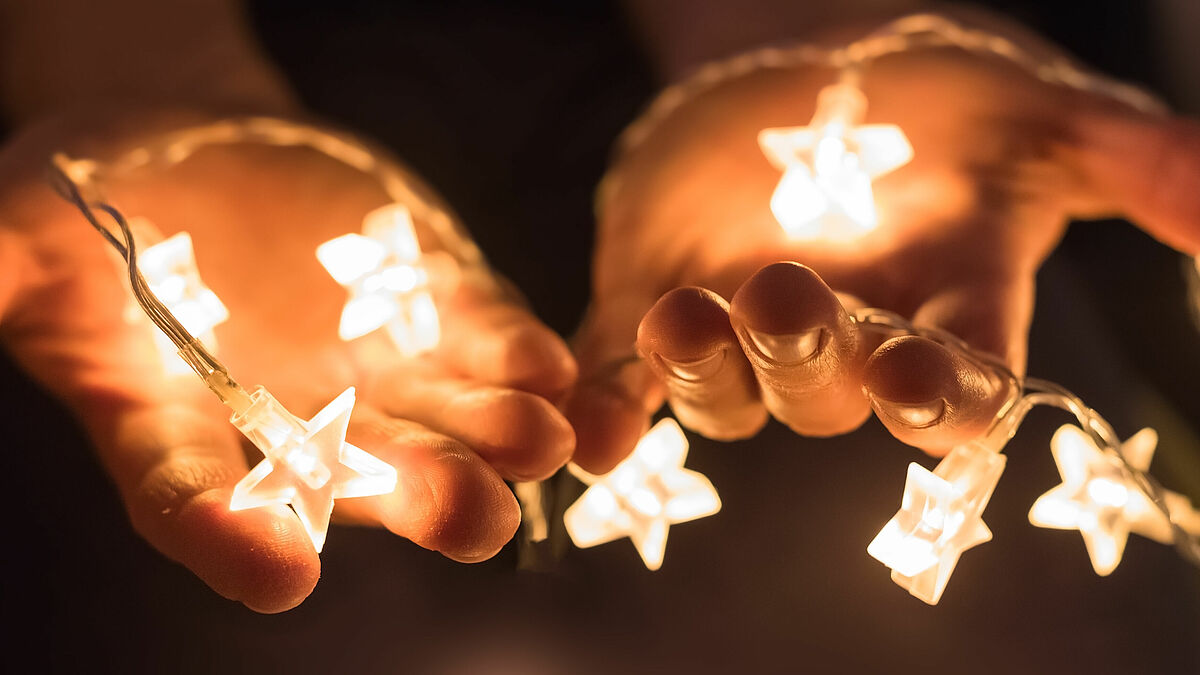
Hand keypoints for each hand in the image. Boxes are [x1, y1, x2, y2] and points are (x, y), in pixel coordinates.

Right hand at [0, 108, 576, 611]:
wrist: (191, 149)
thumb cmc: (89, 203)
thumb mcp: (24, 236)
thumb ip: (5, 279)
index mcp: (178, 426)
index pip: (199, 499)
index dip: (234, 539)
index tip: (280, 575)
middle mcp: (290, 420)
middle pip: (360, 479)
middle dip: (420, 498)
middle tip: (474, 518)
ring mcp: (373, 367)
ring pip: (444, 423)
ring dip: (496, 439)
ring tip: (539, 442)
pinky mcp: (430, 305)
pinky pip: (483, 344)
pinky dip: (519, 358)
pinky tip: (552, 369)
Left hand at [565, 49, 1199, 472]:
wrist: (815, 76)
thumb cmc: (944, 102)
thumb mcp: (1042, 114)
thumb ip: (1134, 162)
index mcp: (944, 313)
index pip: (959, 384)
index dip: (942, 396)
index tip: (923, 380)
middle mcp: (845, 344)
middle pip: (828, 391)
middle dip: (808, 357)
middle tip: (791, 296)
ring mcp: (743, 334)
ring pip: (725, 391)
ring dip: (704, 368)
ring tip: (687, 315)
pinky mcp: (656, 305)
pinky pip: (628, 378)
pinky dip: (608, 402)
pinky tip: (591, 421)